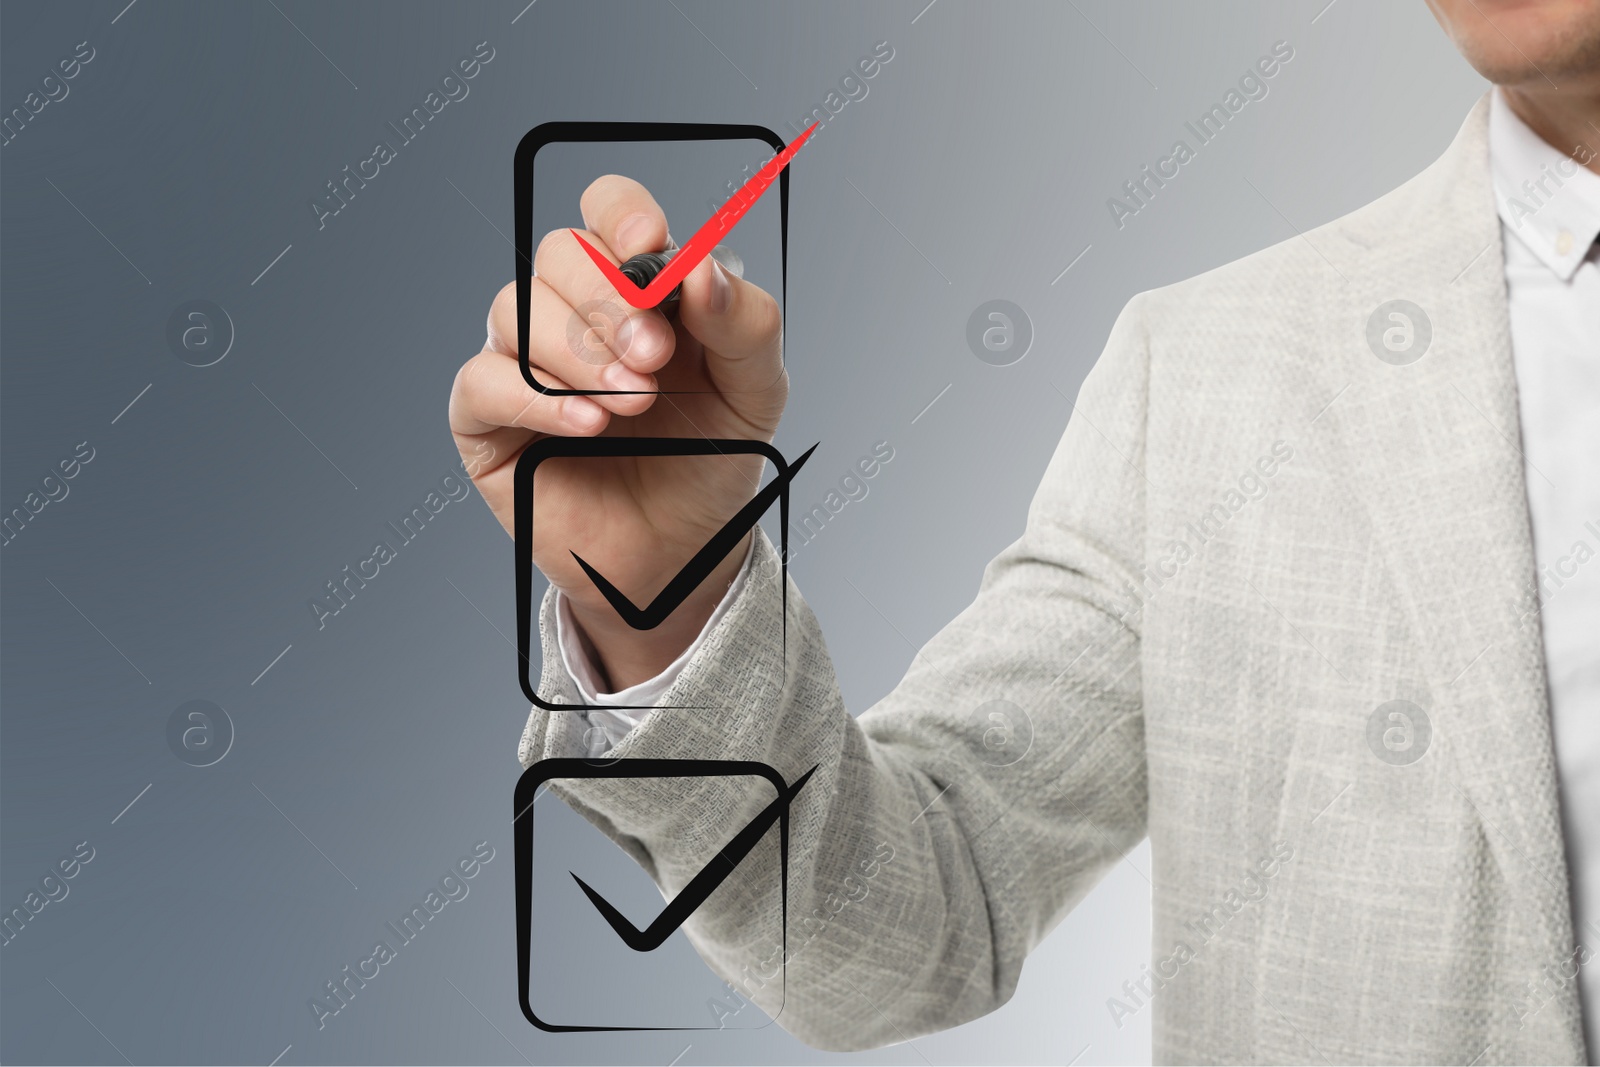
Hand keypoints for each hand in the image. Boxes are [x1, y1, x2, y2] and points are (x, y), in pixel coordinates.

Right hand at [449, 175, 786, 689]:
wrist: (682, 552)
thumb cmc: (710, 461)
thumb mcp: (755, 391)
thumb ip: (745, 323)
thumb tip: (701, 269)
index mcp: (637, 286)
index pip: (609, 211)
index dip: (622, 215)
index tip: (652, 249)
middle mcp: (573, 310)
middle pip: (560, 252)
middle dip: (610, 299)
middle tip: (655, 357)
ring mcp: (523, 360)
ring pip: (516, 308)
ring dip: (580, 351)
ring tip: (632, 403)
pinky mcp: (487, 418)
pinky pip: (484, 379)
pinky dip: (538, 398)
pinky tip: (588, 426)